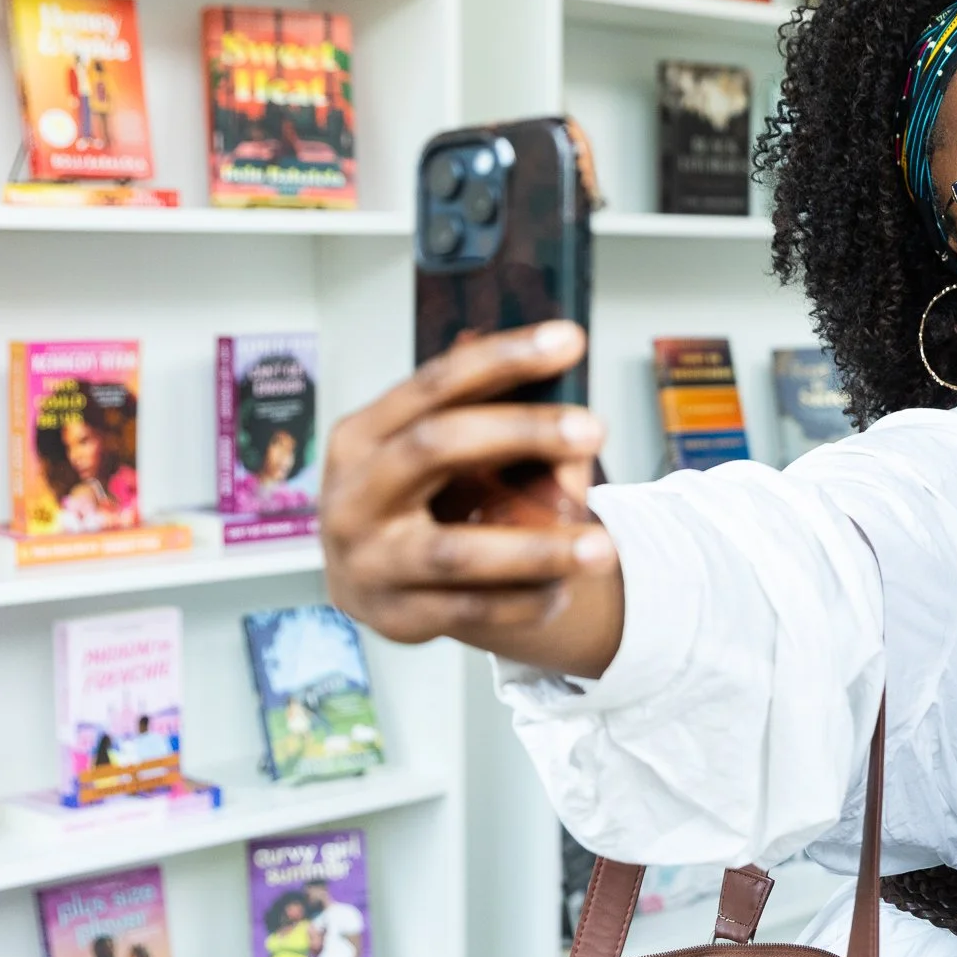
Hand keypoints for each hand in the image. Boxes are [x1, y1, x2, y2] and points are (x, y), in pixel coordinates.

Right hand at [321, 321, 616, 654]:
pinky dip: (524, 600)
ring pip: (456, 552)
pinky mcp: (393, 616)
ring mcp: (367, 560)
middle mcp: (353, 493)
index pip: (435, 383)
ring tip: (603, 546)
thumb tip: (572, 402)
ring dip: (537, 549)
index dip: (503, 358)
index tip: (568, 340)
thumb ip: (495, 425)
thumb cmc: (422, 497)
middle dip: (521, 433)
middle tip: (594, 429)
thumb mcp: (439, 452)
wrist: (374, 581)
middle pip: (435, 447)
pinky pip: (469, 610)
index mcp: (363, 435)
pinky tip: (565, 590)